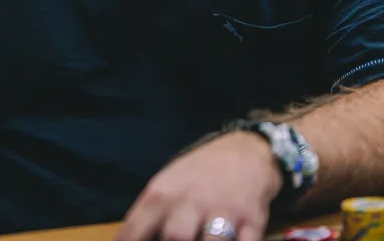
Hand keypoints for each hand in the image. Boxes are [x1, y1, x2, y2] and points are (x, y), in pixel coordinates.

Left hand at [116, 131, 282, 240]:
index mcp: (163, 193)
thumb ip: (150, 214)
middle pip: (175, 237)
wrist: (244, 150)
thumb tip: (131, 238)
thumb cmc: (199, 173)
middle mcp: (191, 201)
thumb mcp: (168, 184)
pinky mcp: (252, 220)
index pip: (137, 227)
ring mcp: (223, 211)